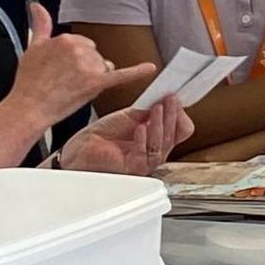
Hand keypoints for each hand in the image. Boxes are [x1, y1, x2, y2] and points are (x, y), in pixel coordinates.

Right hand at [10, 3, 126, 122]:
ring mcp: (89, 66)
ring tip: (73, 88)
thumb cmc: (29, 82)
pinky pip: (122, 75)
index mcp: (66, 39)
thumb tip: (37, 6)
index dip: (75, 60)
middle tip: (67, 81)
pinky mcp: (96, 83)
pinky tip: (149, 68)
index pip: (83, 45)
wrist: (29, 107)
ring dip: (94, 77)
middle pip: (95, 56)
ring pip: (104, 67)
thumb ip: (41, 24)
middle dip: (86, 68)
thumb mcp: (33, 47)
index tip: (64, 69)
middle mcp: (79, 49)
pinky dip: (138, 71)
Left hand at [55, 96, 190, 175]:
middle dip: (172, 114)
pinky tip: (141, 126)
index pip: (182, 129)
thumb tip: (166, 97)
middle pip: (175, 135)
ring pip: (162, 144)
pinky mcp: (133, 167)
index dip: (180, 114)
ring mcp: (146, 161)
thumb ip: (149, 110)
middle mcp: (156, 152)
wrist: (83, 148)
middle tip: (169, 99)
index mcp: (158, 139)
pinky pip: (145, 154)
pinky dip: (144, 138)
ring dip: (160, 123)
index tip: (173, 97)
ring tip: (157, 108)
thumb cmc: (104, 135)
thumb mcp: (132, 116)